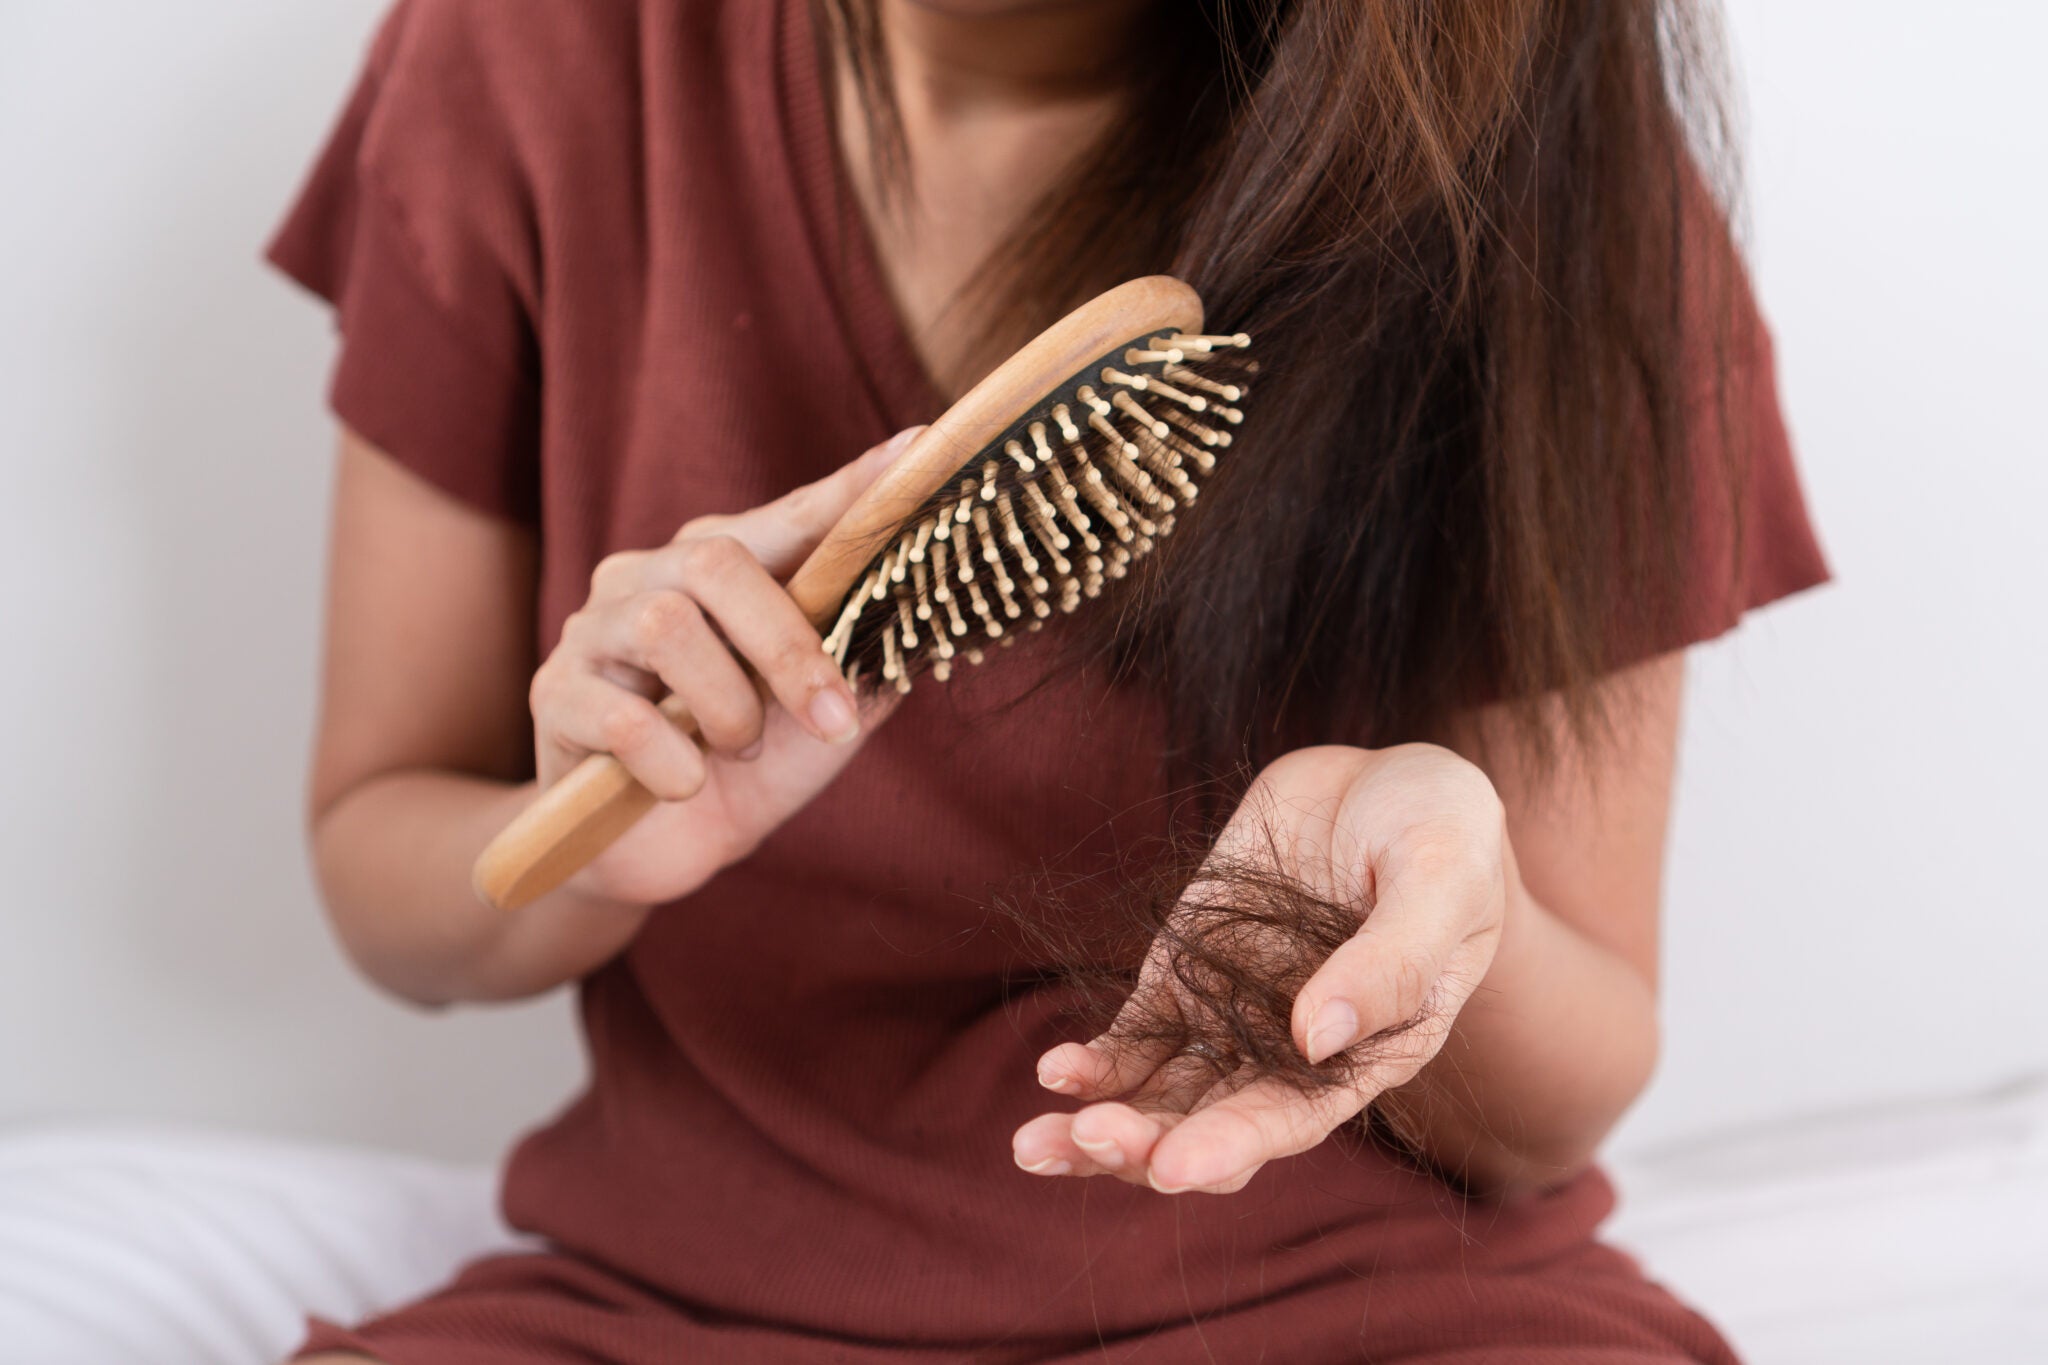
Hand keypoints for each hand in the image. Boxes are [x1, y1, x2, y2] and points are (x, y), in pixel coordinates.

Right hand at [528, 427, 921, 908]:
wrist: (658, 853)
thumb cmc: (743, 770)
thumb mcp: (820, 723)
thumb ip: (864, 667)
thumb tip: (924, 618)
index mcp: (720, 569)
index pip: (791, 516)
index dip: (848, 489)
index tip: (917, 450)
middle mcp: (650, 578)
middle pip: (716, 560)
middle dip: (787, 647)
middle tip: (832, 719)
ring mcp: (595, 630)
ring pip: (667, 629)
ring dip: (728, 710)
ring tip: (739, 752)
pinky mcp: (556, 695)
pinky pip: (621, 716)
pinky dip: (672, 762)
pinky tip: (683, 784)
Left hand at [1012, 743, 1515, 1193]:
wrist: (1391, 782)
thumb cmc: (1443, 832)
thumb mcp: (1440, 878)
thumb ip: (1392, 959)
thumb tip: (1316, 1037)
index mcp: (1368, 1052)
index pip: (1292, 1120)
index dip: (1231, 1148)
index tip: (1172, 1171)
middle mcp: (1293, 1053)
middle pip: (1210, 1126)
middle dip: (1145, 1147)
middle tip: (1086, 1143)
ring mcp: (1233, 1014)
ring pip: (1160, 1097)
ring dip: (1099, 1127)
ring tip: (1034, 1141)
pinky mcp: (1187, 972)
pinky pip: (1135, 1035)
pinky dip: (1096, 1062)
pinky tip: (1055, 1072)